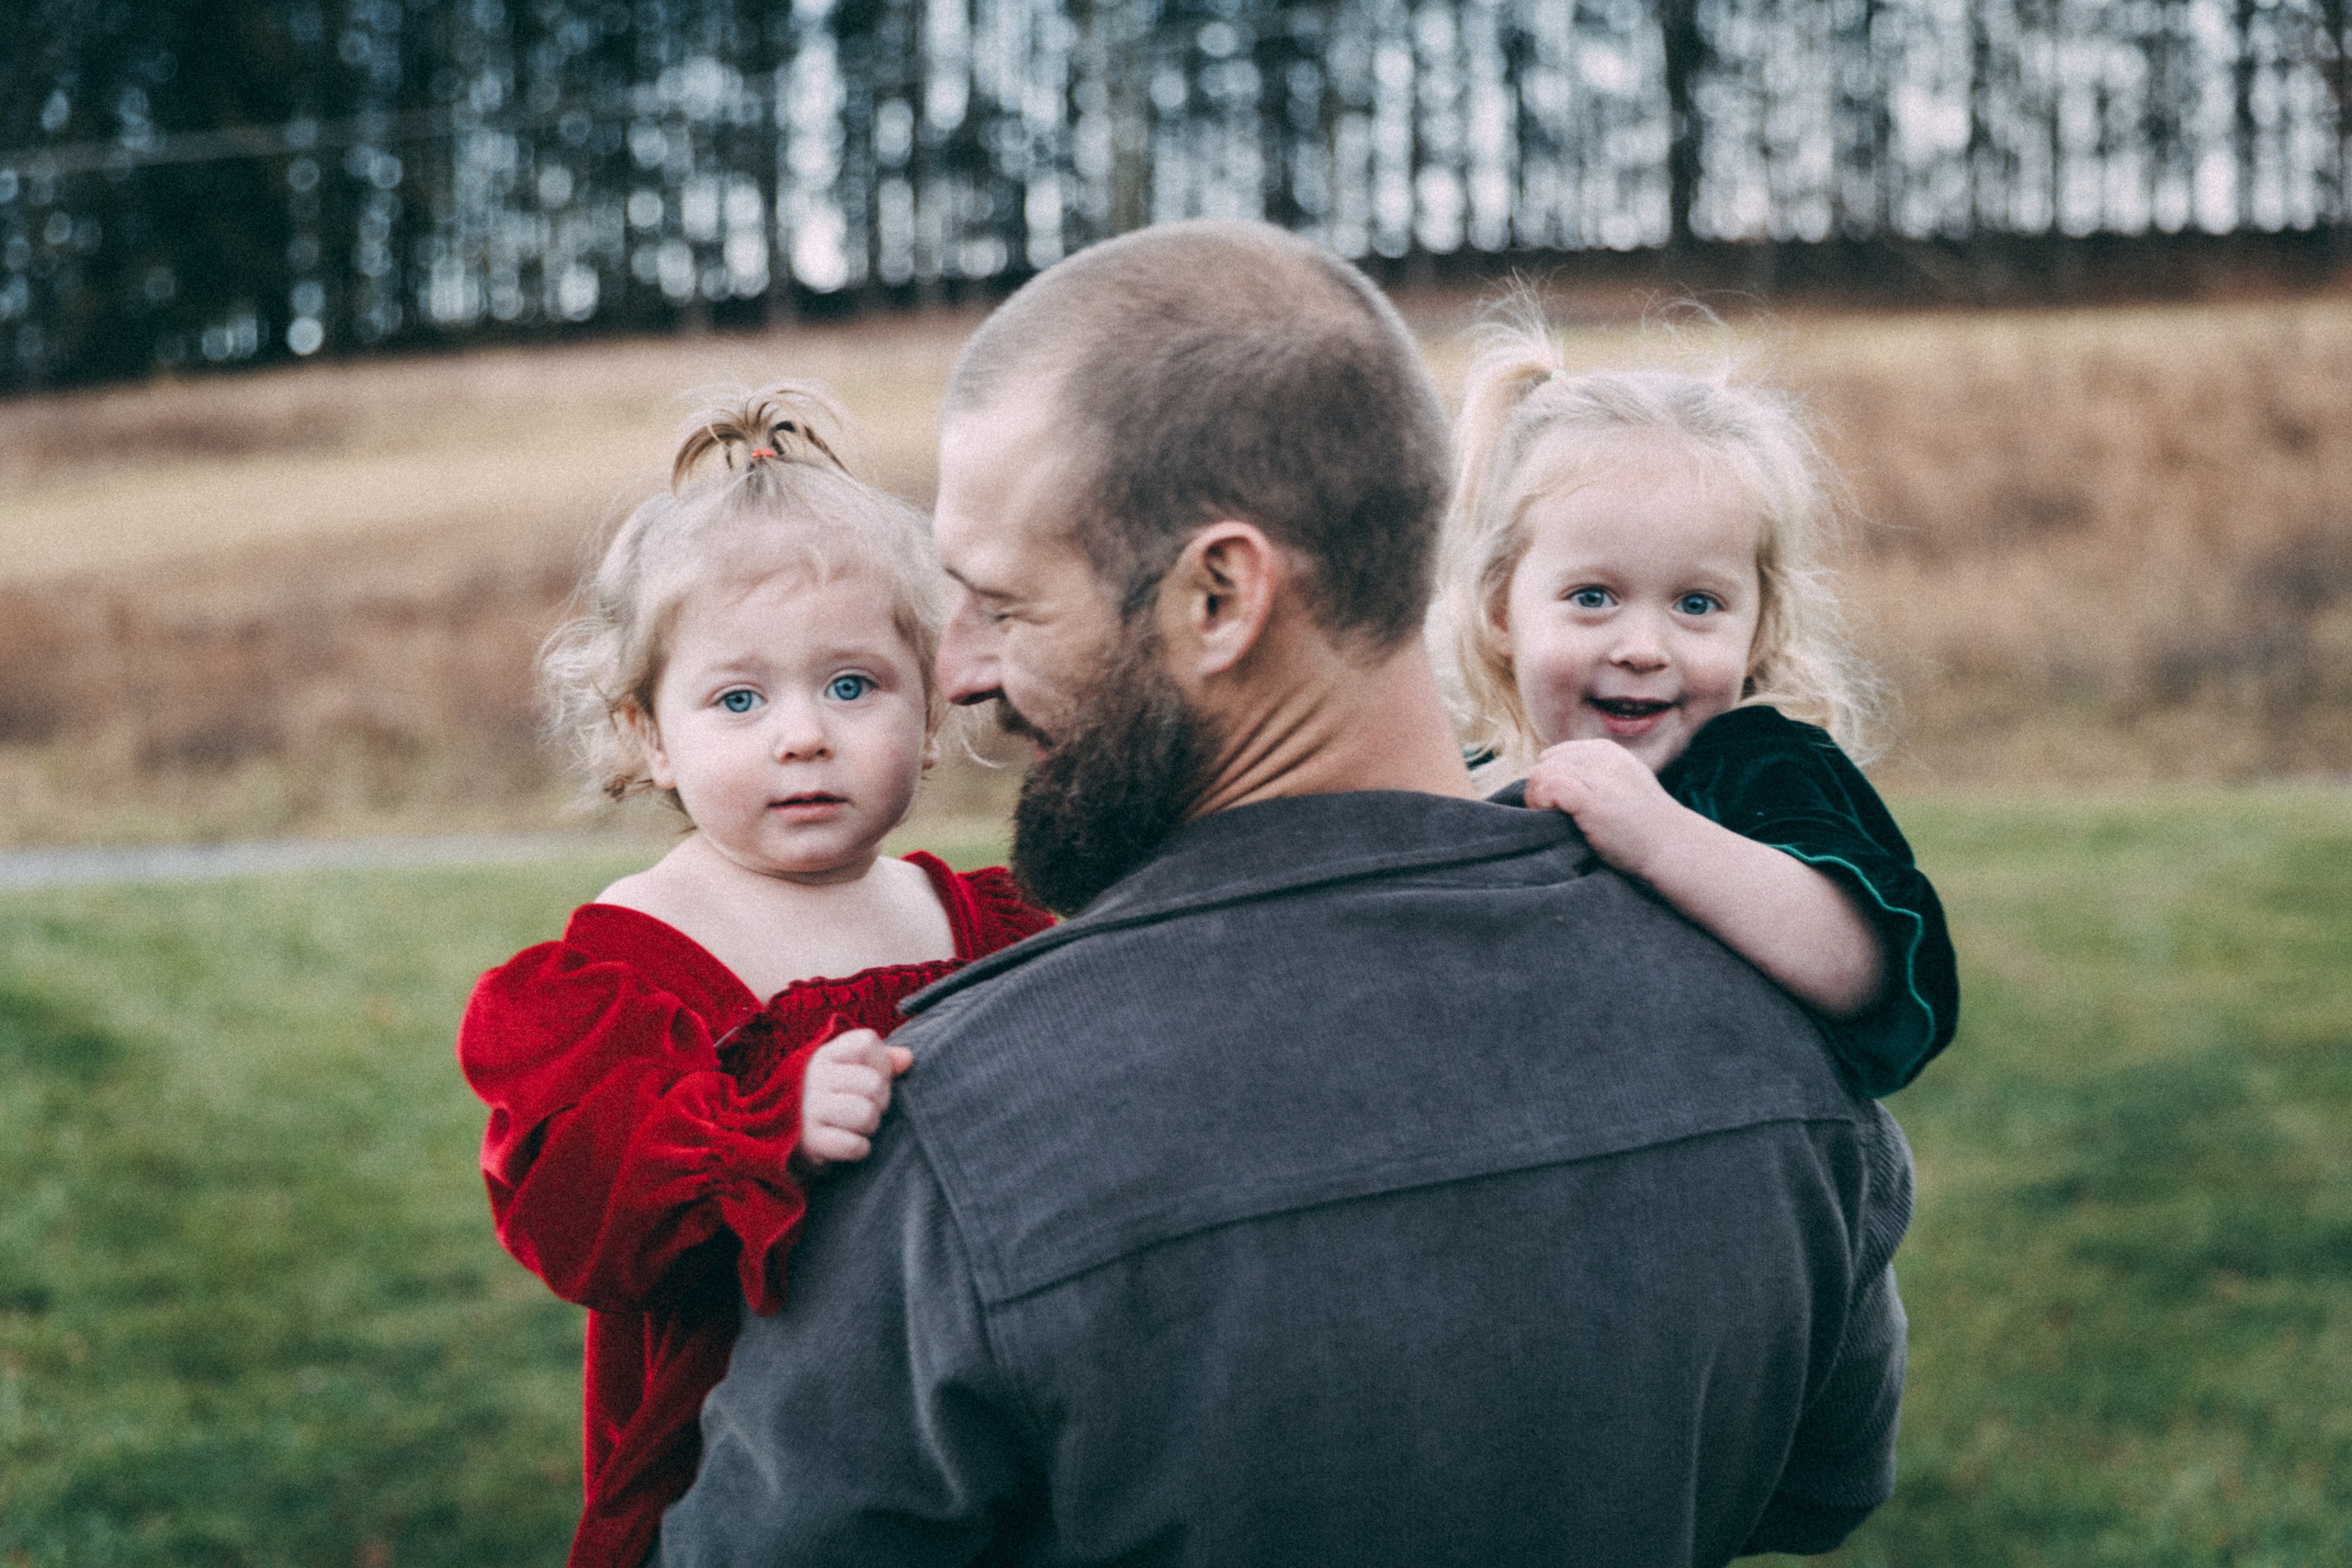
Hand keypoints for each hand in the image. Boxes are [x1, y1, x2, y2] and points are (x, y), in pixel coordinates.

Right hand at [795, 1029, 913, 1172]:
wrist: (788, 1132)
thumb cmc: (832, 1094)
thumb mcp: (850, 1069)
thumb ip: (881, 1059)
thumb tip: (907, 1058)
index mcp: (826, 1054)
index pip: (867, 1042)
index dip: (881, 1062)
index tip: (872, 1075)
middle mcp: (815, 1077)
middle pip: (874, 1083)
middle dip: (881, 1100)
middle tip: (870, 1106)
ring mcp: (810, 1109)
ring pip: (866, 1114)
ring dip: (871, 1125)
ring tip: (860, 1125)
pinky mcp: (811, 1140)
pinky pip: (853, 1145)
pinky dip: (859, 1148)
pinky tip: (851, 1143)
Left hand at [1522, 738, 1688, 879]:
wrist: (1670, 846)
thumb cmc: (1644, 827)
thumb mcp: (1621, 788)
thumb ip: (1594, 779)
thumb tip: (1554, 785)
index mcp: (1606, 751)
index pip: (1556, 756)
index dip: (1550, 781)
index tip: (1558, 807)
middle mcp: (1599, 756)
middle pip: (1545, 763)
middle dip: (1541, 791)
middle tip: (1552, 818)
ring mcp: (1595, 773)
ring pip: (1541, 774)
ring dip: (1538, 800)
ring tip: (1552, 821)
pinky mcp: (1589, 795)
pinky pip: (1547, 787)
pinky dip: (1542, 805)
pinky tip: (1556, 822)